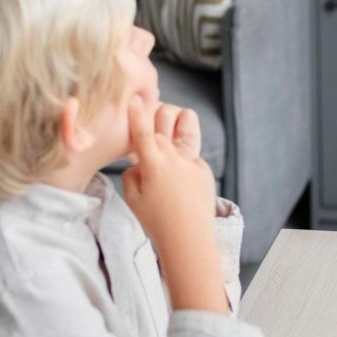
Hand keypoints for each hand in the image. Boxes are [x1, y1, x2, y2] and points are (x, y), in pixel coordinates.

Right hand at [122, 97, 216, 254]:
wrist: (189, 238)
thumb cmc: (156, 221)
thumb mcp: (132, 198)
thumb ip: (131, 173)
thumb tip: (138, 163)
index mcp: (152, 162)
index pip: (142, 129)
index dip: (136, 111)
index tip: (134, 97)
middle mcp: (173, 155)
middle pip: (163, 119)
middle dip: (155, 114)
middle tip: (149, 125)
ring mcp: (191, 159)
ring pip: (185, 125)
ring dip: (176, 121)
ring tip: (169, 133)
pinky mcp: (204, 167)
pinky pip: (191, 153)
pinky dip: (183, 157)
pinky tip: (180, 178)